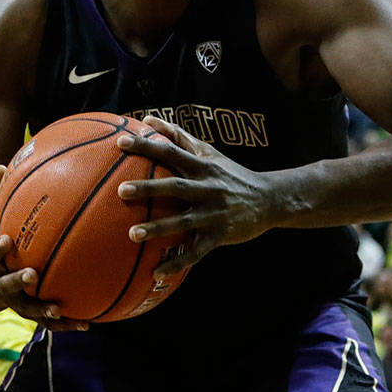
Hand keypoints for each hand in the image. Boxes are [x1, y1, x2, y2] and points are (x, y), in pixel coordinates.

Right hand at [0, 165, 86, 330]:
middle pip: (6, 285)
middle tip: (32, 274)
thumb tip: (1, 164)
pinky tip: (88, 323)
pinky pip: (46, 321)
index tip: (6, 239)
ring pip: (27, 310)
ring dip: (42, 310)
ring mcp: (13, 303)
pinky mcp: (27, 314)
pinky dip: (65, 323)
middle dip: (18, 281)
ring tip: (60, 310)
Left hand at [115, 116, 277, 276]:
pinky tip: (155, 272)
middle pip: (176, 187)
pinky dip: (177, 262)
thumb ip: (179, 136)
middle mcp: (208, 188)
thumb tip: (147, 119)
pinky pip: (196, 251)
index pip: (172, 153)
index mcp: (203, 167)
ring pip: (184, 221)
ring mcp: (214, 213)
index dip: (148, 147)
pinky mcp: (220, 236)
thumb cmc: (231, 173)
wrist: (270, 199)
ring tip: (132, 234)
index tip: (121, 144)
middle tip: (121, 191)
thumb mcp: (209, 152)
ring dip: (158, 228)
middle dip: (149, 189)